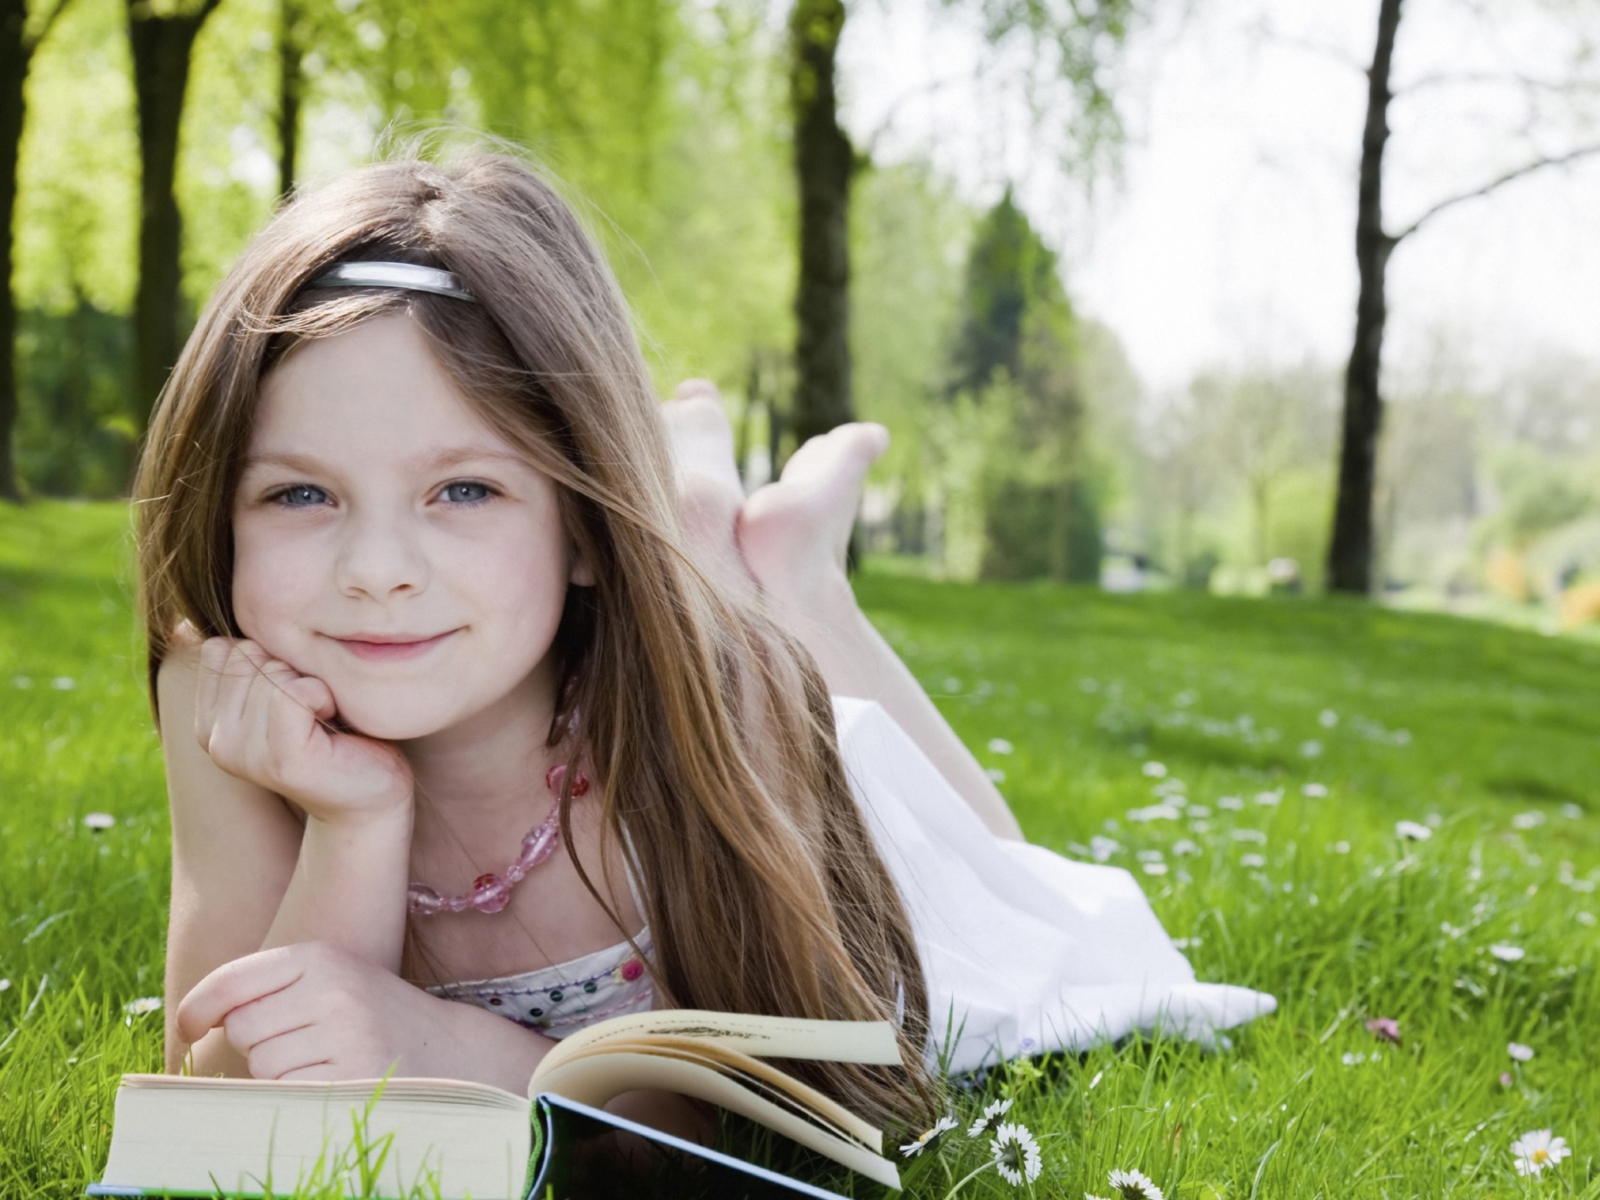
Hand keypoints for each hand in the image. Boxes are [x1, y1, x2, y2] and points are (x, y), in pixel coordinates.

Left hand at [176, 942, 446, 1080]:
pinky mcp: (352, 1079)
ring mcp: (345, 1036)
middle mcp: (333, 990)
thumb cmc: (367, 1013)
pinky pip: (288, 1093)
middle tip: (297, 1039)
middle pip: (241, 1028)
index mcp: (322, 955)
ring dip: (278, 1071)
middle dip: (256, 1042)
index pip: (232, 980)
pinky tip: (330, 1080)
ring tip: (321, 1059)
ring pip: (263, 1064)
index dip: (196, 1007)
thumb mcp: (327, 978)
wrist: (448, 1047)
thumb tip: (189, 1026)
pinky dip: (297, 1094)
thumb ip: (267, 987)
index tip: (188, 1026)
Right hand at [196, 638, 411, 824]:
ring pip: (272, 672)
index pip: (222, 647)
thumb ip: (253, 659)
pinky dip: (323, 697)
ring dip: (312, 685)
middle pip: (248, 654)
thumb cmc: (336, 734)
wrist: (371, 794)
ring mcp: (243, 754)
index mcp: (210, 721)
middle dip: (292, 669)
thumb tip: (211, 611)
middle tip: (313, 711)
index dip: (270, 657)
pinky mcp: (281, 760)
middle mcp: (216, 740)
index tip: (294, 695)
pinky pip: (294, 693)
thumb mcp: (286, 689)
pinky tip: (332, 725)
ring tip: (324, 720)